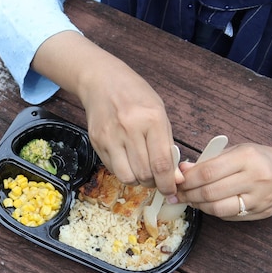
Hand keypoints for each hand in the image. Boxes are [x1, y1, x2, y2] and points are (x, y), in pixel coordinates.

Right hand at [32, 31, 180, 196]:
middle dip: (154, 183)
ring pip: (127, 177)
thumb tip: (173, 176)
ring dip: (138, 181)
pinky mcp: (97, 142)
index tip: (172, 191)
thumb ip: (166, 144)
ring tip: (142, 173)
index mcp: (152, 119)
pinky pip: (113, 169)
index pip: (161, 163)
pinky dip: (124, 172)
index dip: (168, 184)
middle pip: (144, 174)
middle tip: (157, 179)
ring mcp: (111, 136)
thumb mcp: (159, 112)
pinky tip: (128, 162)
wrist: (102, 81)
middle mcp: (130, 129)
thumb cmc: (135, 95)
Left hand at [175, 141, 271, 219]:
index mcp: (248, 157)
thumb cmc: (260, 158)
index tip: (175, 180)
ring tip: (189, 199)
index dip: (187, 179)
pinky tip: (206, 204)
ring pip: (218, 209)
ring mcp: (260, 199)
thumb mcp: (238, 150)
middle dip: (188, 194)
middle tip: (176, 193)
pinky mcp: (261, 213)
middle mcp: (256, 179)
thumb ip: (211, 160)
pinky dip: (212, 211)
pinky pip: (228, 216)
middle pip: (211, 192)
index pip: (208, 171)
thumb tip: (182, 170)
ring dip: (198, 205)